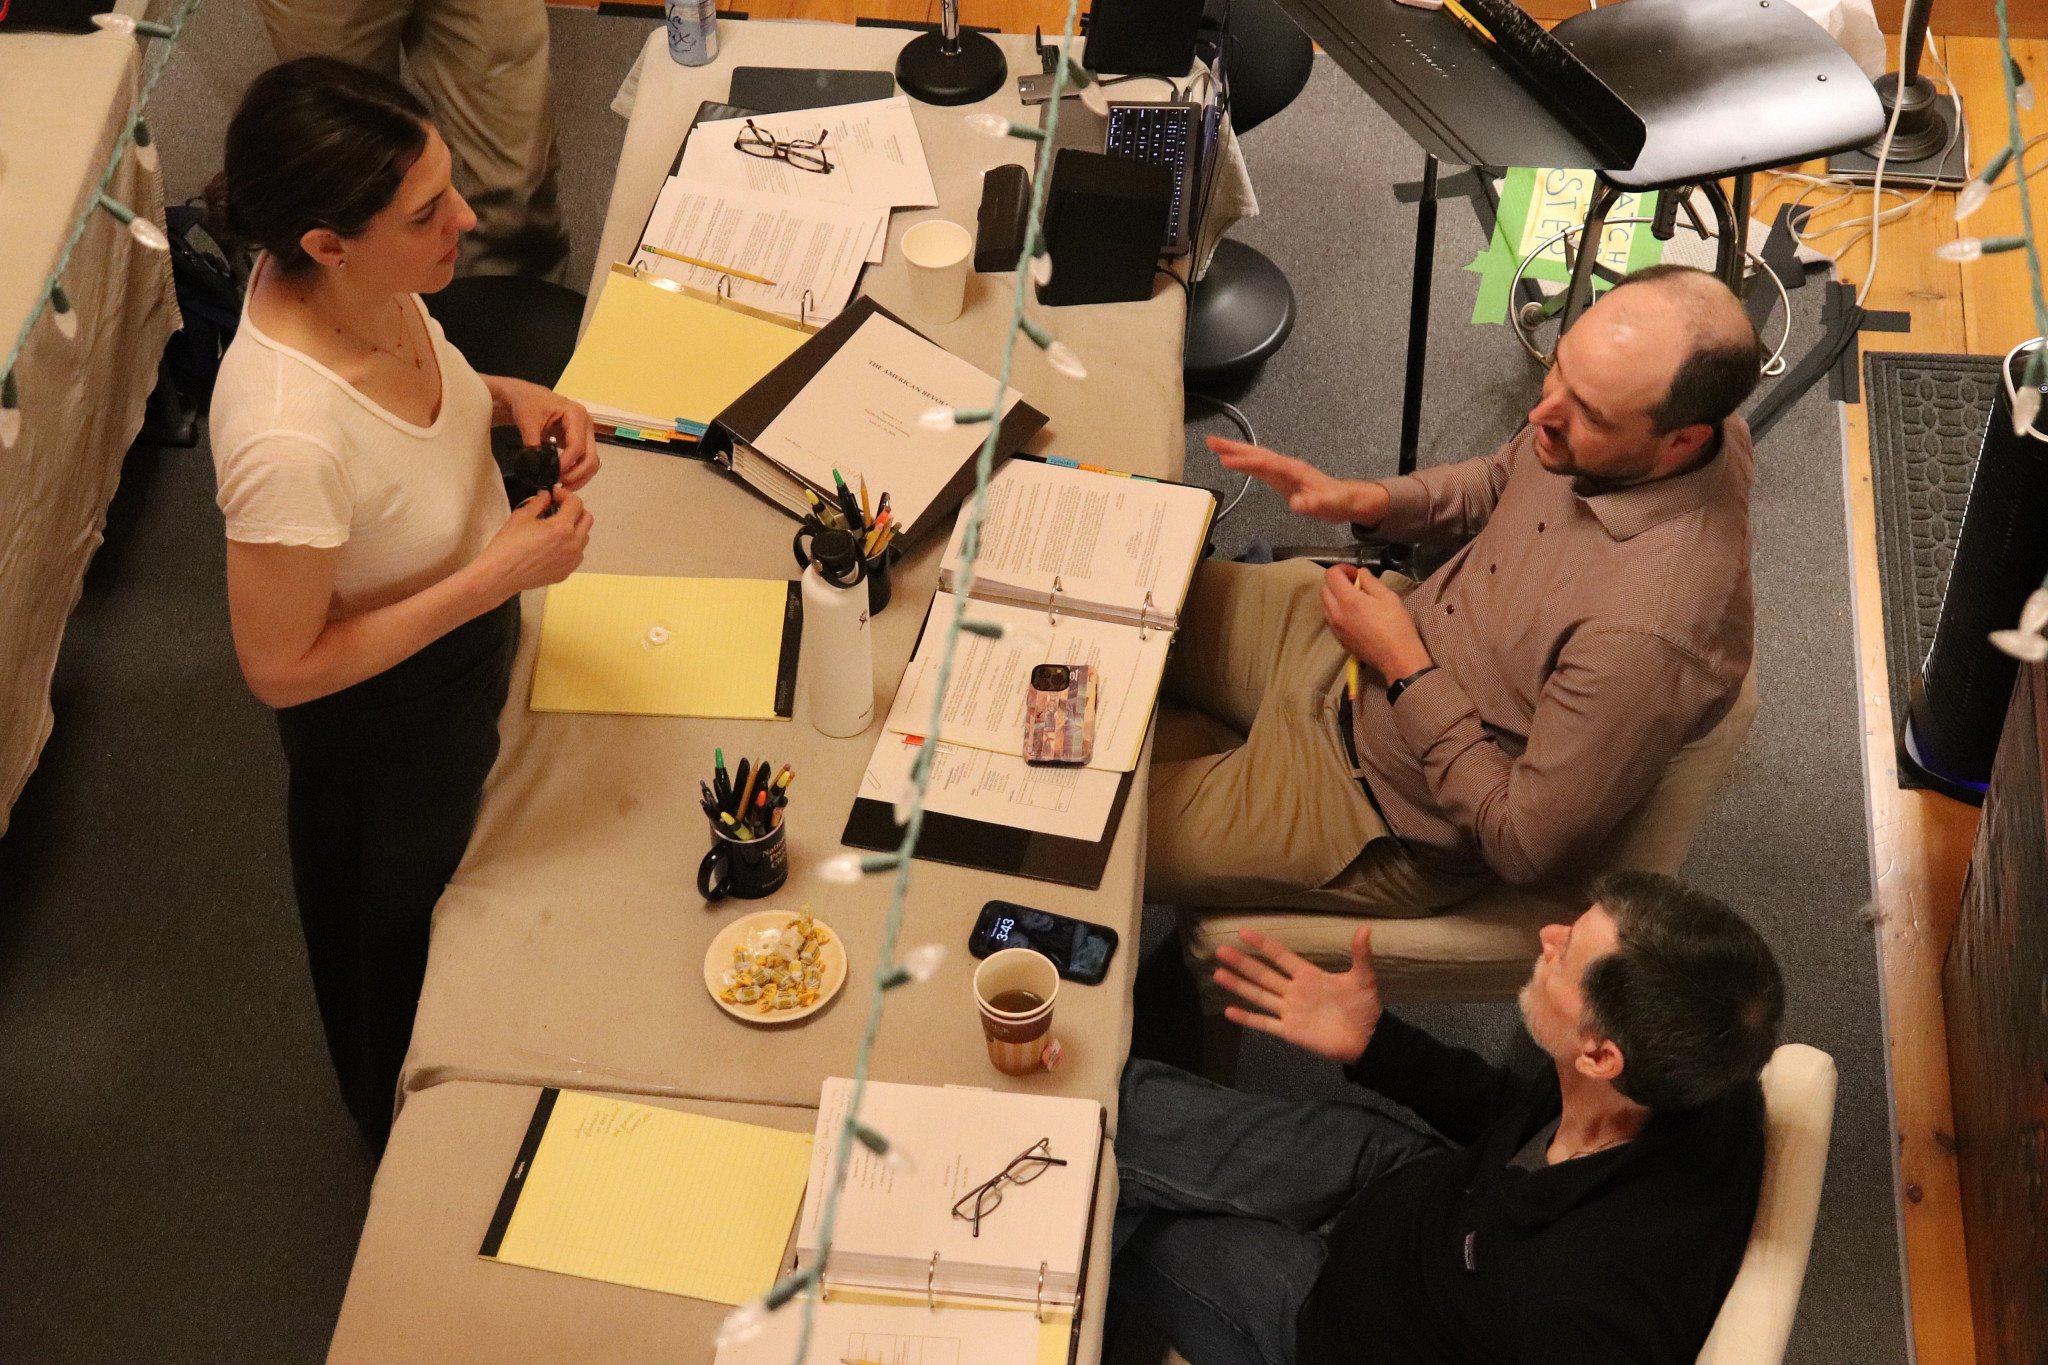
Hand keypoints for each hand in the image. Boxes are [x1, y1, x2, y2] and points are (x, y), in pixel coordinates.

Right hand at [482, 488, 592, 594]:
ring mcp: (571, 560)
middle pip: (587, 519)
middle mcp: (572, 544)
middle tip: (559, 508)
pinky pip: (576, 554)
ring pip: (584, 537)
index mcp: (562, 528)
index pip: (575, 503)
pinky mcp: (566, 572)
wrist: (501, 574)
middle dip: (575, 509)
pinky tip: (553, 545)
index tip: (555, 495)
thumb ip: (539, 502)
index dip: (565, 494)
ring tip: (556, 527)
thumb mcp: (521, 516)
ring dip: (574, 528)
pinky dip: (570, 546)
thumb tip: (547, 496)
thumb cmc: (508, 547)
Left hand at [494, 376, 599, 490]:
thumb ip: (533, 446)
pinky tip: (565, 480)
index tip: (552, 474)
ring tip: (563, 487)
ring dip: (580, 477)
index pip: (577, 446)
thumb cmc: (527, 403)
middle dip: (577, 474)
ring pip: (592, 462)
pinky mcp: (581, 441)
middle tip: (560, 485)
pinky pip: (585, 461)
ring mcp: (586, 433)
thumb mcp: (527, 422)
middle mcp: (587, 424)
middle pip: (591, 457)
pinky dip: (578, 473)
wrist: (526, 397)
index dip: (566, 463)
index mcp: (576, 414)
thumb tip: (539, 470)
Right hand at [1209, 437, 1388, 525]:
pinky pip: (1259, 467)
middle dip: (1234, 448)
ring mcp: (1283, 471)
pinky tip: (1233, 462)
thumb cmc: (1336, 502)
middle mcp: (1286, 466)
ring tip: (1214, 446)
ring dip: (1236, 452)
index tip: (1225, 460)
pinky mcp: (1281, 478)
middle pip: (1257, 454)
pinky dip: (1244, 463)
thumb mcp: (1327, 505)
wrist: (1345, 500)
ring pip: (1256, 458)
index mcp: (1293, 470)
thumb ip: (1312, 504)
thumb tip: (1297, 504)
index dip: (1246, 462)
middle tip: (1211, 441)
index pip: (1266, 463)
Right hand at [1216, 926, 1383, 1064]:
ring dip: (1238, 985)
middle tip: (1220, 950)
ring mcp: (1289, 1011)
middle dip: (1242, 962)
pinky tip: (1229, 1011)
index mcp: (1308, 976)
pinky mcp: (1289, 1031)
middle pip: (1262, 974)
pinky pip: (1264, 1023)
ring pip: (1258, 995)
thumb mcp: (1363, 978)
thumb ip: (1360, 955)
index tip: (1244, 932)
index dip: (1263, 945)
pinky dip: (1247, 1018)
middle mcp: (1294, 991)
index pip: (1280, 956)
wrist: (1367, 1039)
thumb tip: (1366, 928)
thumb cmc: (1364, 1007)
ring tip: (1217, 974)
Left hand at [1321, 563, 1431, 686]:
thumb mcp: (1388, 597)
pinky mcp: (1339, 640)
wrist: (1397, 658)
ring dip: (1335, 598)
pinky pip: (1330, 620)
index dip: (1343, 569)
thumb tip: (1361, 573)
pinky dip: (1337, 612)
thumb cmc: (1397, 626)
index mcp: (1349, 600)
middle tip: (1356, 586)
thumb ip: (1371, 581)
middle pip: (1324, 589)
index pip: (1331, 575)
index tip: (1356, 574)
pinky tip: (1354, 616)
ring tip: (1355, 601)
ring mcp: (1335, 628)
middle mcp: (1336, 613)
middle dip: (1337, 582)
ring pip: (1325, 605)